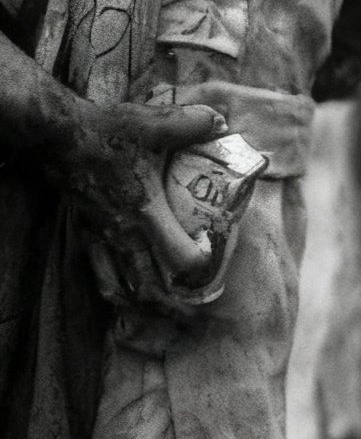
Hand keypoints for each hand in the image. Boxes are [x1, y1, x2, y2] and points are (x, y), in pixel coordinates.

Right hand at [37, 93, 229, 311]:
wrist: (58, 138)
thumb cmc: (107, 133)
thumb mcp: (155, 123)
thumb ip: (194, 123)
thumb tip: (223, 124)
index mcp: (145, 212)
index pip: (178, 256)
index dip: (201, 264)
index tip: (215, 258)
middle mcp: (124, 234)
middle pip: (152, 287)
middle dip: (176, 304)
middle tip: (198, 312)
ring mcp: (103, 239)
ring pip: (126, 289)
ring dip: (148, 306)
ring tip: (169, 315)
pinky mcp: (88, 236)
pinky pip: (103, 277)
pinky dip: (120, 294)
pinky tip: (130, 298)